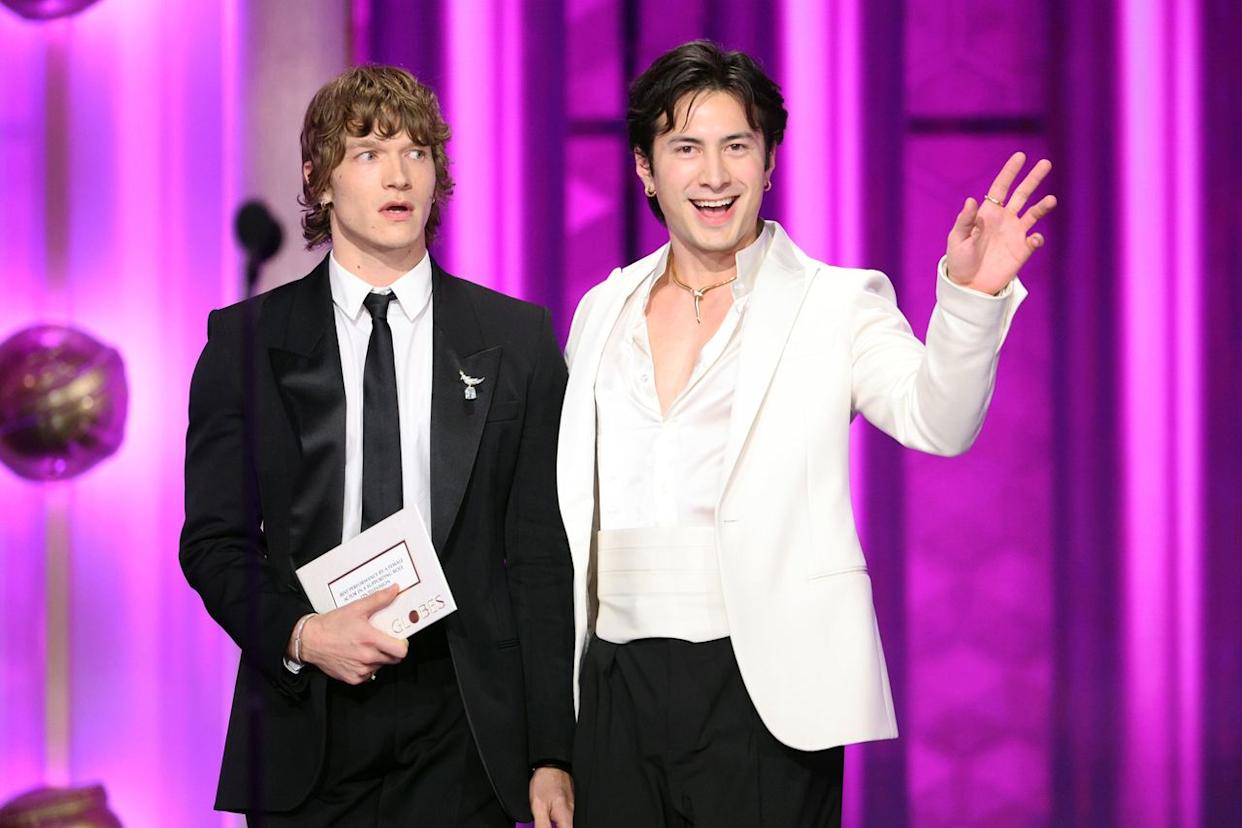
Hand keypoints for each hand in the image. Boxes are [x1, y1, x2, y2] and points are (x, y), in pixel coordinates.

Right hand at [297, 583, 407, 683]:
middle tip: (383, 640)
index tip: (400, 639)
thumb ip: (379, 599)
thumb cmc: (331, 625)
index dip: (403, 644)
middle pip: (393, 659)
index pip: (401, 650)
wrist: (310, 640)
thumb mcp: (357, 608)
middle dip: (392, 650)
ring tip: (367, 646)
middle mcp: (366, 657)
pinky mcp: (352, 678)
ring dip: (379, 658)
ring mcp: (360, 670)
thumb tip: (394, 590)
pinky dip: (367, 666)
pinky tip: (358, 655)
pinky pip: (368, 674)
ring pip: (381, 666)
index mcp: (370, 640)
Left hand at [529, 767, 572, 827]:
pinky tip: (548, 815)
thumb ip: (542, 825)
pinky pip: (564, 817)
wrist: (551, 764)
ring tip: (545, 818)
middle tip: (544, 822)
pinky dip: (557, 820)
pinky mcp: (567, 802)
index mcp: (565, 816)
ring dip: (555, 823)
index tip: (548, 827)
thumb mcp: (538, 806)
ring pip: (565, 823)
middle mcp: (571, 813)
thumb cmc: (545, 781)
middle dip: (553, 826)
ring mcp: (570, 807)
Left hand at [946, 151, 1057, 294]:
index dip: (1010, 172)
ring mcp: (1015, 234)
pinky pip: (1034, 240)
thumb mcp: (957, 240)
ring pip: (1034, 213)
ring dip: (1043, 206)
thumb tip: (971, 200)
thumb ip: (965, 221)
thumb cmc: (960, 261)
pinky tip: (1034, 239)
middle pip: (1022, 194)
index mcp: (987, 213)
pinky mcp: (1022, 250)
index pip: (1001, 188)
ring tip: (1050, 201)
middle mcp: (1004, 219)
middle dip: (1033, 179)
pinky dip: (1037, 238)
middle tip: (1046, 163)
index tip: (1020, 156)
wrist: (969, 286)